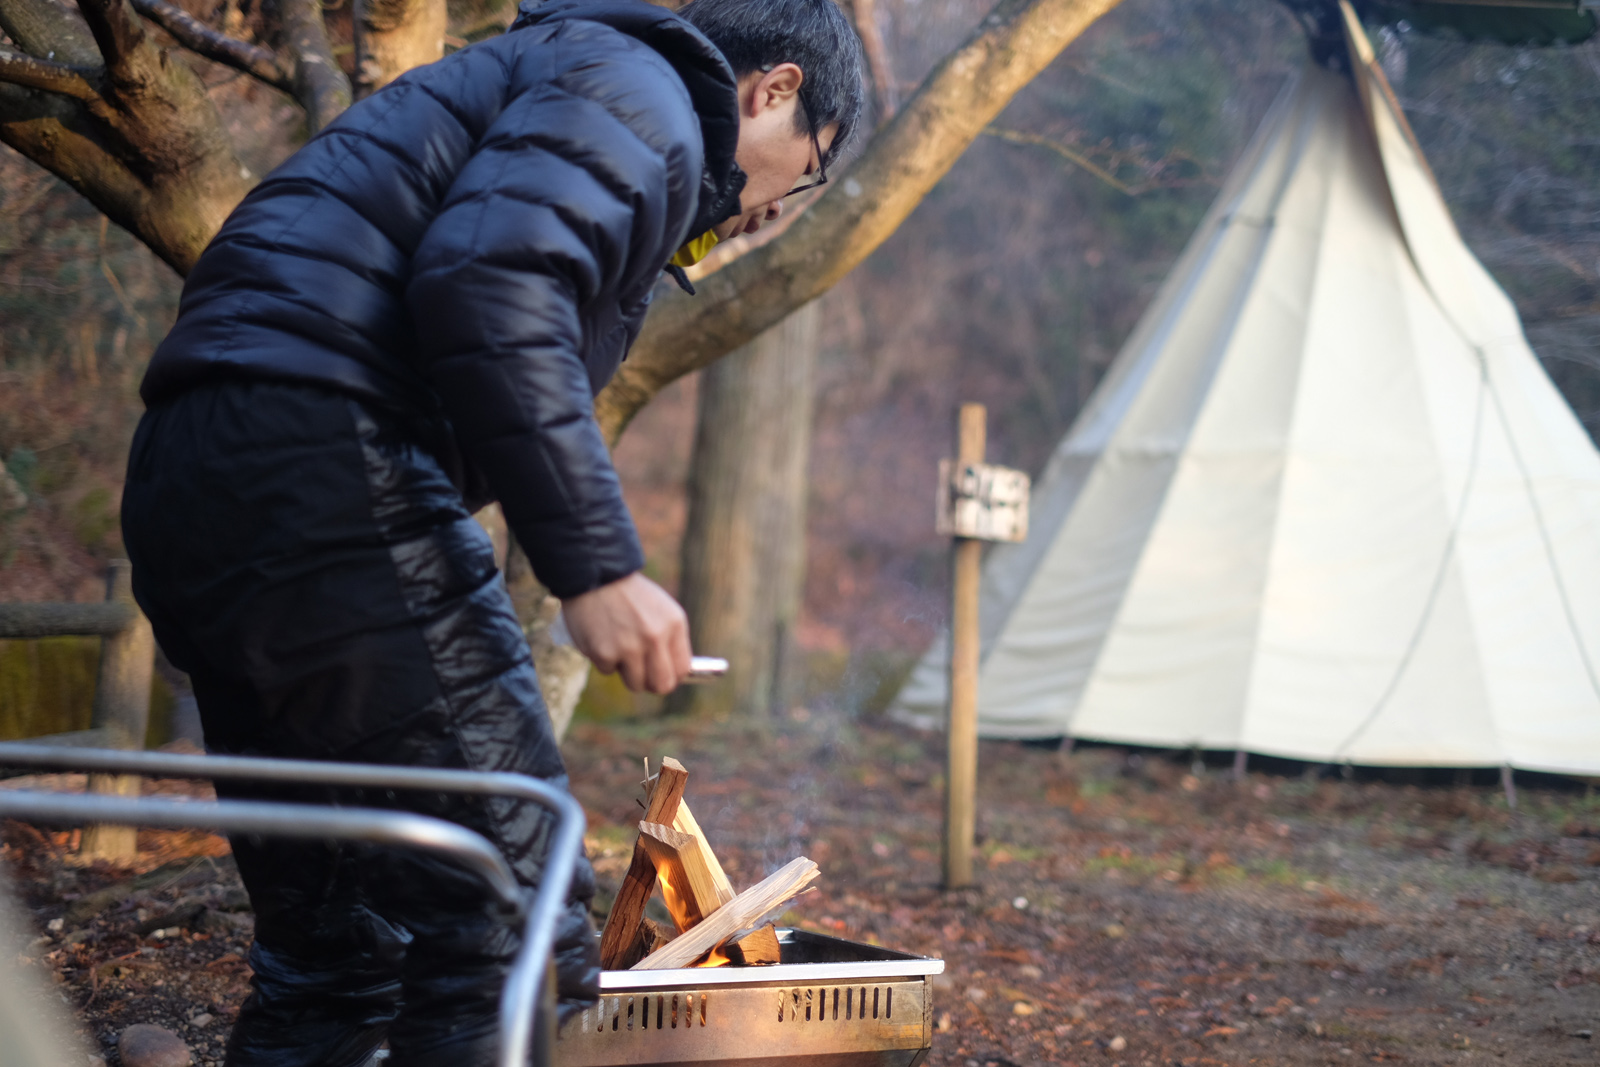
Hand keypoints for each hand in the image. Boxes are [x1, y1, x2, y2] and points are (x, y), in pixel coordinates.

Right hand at [561, 573, 691, 693]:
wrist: (594, 573)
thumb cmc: (628, 594)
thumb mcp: (659, 609)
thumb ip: (669, 639)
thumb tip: (675, 674)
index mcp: (673, 624)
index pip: (682, 669)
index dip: (672, 676)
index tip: (663, 675)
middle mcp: (655, 638)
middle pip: (661, 685)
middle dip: (652, 684)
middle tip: (642, 675)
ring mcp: (629, 647)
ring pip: (635, 683)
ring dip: (626, 672)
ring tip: (618, 647)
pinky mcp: (605, 653)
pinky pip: (608, 671)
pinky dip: (604, 659)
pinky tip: (601, 636)